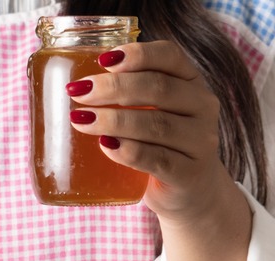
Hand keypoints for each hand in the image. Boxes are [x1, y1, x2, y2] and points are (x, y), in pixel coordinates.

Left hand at [66, 40, 229, 222]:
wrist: (190, 192)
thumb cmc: (159, 143)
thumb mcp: (150, 112)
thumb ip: (125, 94)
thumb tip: (72, 84)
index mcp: (191, 81)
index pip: (169, 56)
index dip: (137, 54)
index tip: (101, 61)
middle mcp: (202, 107)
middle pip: (158, 88)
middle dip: (114, 87)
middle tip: (78, 92)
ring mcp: (200, 142)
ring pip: (156, 124)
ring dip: (114, 120)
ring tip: (80, 119)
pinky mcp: (189, 174)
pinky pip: (158, 159)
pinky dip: (129, 151)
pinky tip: (106, 145)